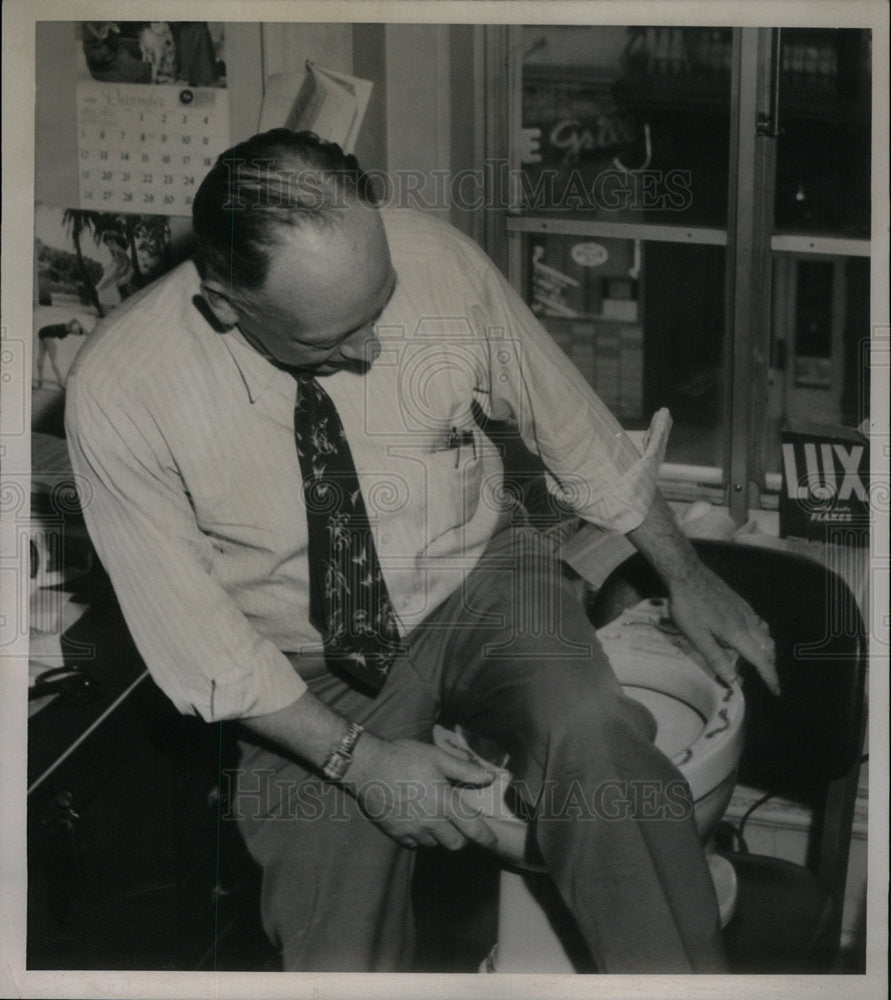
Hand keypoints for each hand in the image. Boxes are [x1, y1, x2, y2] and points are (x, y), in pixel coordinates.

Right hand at [344, 734, 498, 850]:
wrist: (368, 766)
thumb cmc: (403, 757)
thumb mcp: (436, 756)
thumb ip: (464, 769)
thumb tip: (489, 776)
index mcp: (443, 801)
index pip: (472, 827)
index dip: (486, 838)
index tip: (492, 842)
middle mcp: (430, 820)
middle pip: (455, 843)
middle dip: (462, 837)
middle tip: (459, 824)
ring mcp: (412, 829)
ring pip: (435, 844)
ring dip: (440, 836)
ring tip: (436, 819)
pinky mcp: (396, 833)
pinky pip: (414, 844)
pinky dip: (420, 837)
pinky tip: (417, 821)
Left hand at [668, 564, 779, 694]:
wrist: (687, 573)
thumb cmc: (688, 606)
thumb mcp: (696, 636)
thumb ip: (716, 658)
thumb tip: (733, 680)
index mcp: (737, 634)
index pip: (761, 660)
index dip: (770, 677)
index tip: (776, 690)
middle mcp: (746, 622)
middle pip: (768, 647)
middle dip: (771, 665)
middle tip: (768, 678)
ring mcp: (744, 610)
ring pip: (766, 634)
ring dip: (768, 650)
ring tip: (762, 660)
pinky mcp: (739, 601)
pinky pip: (758, 621)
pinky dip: (762, 634)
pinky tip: (753, 634)